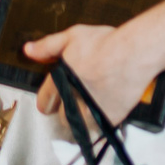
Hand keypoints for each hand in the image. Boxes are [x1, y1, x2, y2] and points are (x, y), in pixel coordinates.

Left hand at [24, 25, 155, 131]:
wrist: (135, 52)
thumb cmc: (107, 43)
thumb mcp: (72, 36)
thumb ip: (48, 46)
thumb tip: (29, 50)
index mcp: (62, 79)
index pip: (45, 100)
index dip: (46, 102)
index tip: (48, 104)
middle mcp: (75, 97)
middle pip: (62, 117)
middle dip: (65, 111)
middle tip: (73, 103)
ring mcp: (93, 109)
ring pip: (80, 126)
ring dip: (82, 120)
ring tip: (88, 109)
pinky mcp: (110, 117)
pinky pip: (99, 128)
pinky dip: (100, 122)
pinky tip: (103, 109)